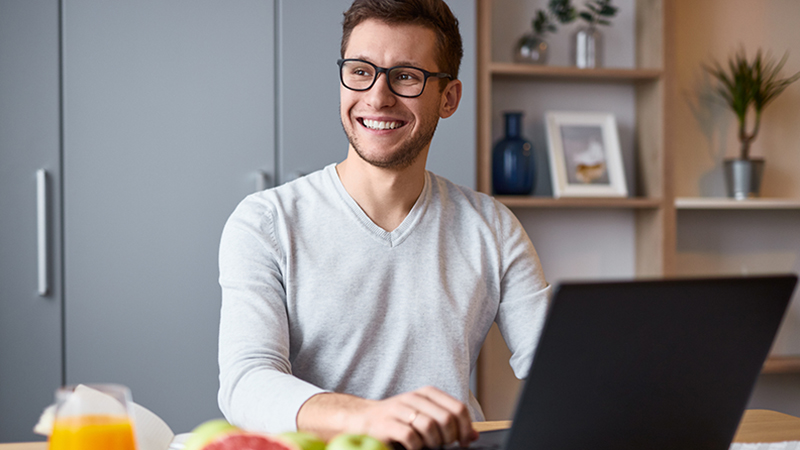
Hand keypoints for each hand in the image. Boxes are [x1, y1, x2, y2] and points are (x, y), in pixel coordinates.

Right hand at [297, 386, 478, 449]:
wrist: (360, 421)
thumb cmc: (397, 421)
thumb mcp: (424, 417)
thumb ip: (448, 423)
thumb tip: (473, 436)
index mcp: (427, 394)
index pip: (457, 408)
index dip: (466, 428)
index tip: (464, 442)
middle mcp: (414, 398)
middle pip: (446, 419)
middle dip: (449, 438)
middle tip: (442, 446)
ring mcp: (399, 410)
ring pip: (430, 427)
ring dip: (433, 444)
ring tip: (427, 447)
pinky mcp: (386, 424)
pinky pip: (411, 438)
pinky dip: (416, 448)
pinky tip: (412, 449)